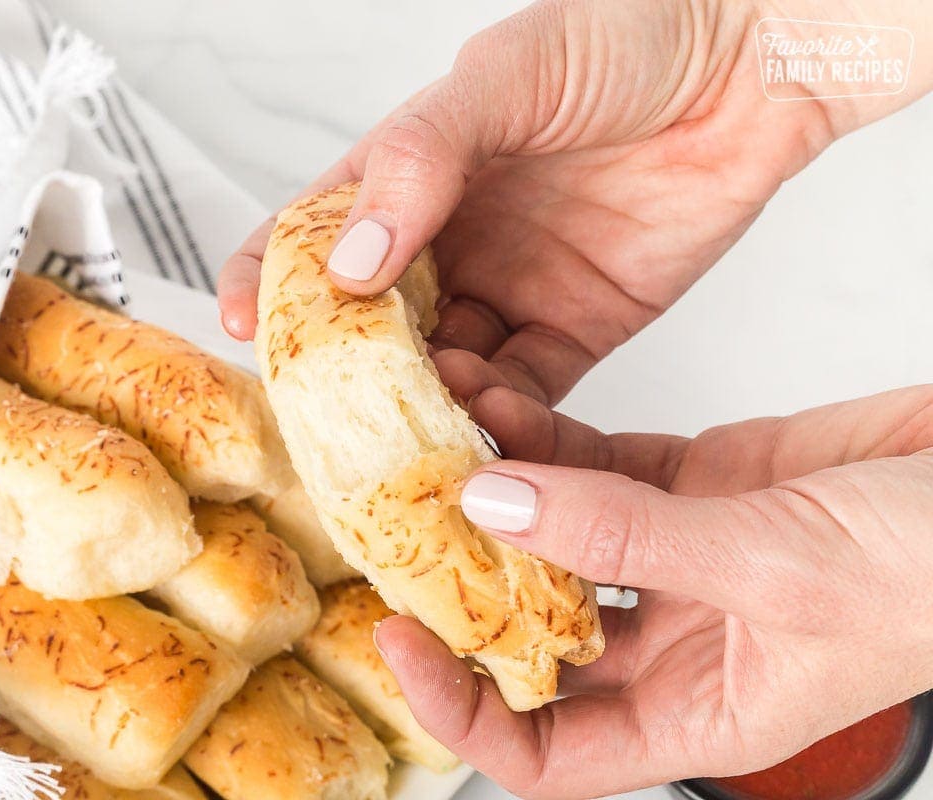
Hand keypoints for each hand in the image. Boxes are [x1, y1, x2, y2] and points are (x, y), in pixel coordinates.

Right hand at [218, 0, 926, 406]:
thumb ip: (419, 160)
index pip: (315, 232)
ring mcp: (508, 290)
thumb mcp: (503, 79)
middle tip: (339, 415)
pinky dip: (504, 421)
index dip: (269, 278)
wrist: (750, 65)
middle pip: (374, 325)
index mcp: (410, 176)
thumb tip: (349, 258)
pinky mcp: (574, 331)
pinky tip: (492, 432)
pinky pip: (524, 392)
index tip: (244, 326)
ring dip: (428, 406)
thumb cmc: (621, 41)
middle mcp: (449, 241)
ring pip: (444, 370)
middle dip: (351, 375)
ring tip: (425, 429)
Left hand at [375, 383, 932, 797]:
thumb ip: (629, 536)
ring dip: (495, 490)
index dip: (463, 711)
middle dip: (463, 581)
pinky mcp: (690, 483)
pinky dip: (543, 438)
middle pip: (531, 633)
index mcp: (694, 712)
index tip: (404, 644)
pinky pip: (593, 464)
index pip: (545, 750)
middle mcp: (674, 641)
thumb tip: (498, 504)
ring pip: (553, 535)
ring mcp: (676, 557)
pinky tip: (499, 403)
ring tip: (443, 432)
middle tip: (403, 522)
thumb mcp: (773, 568)